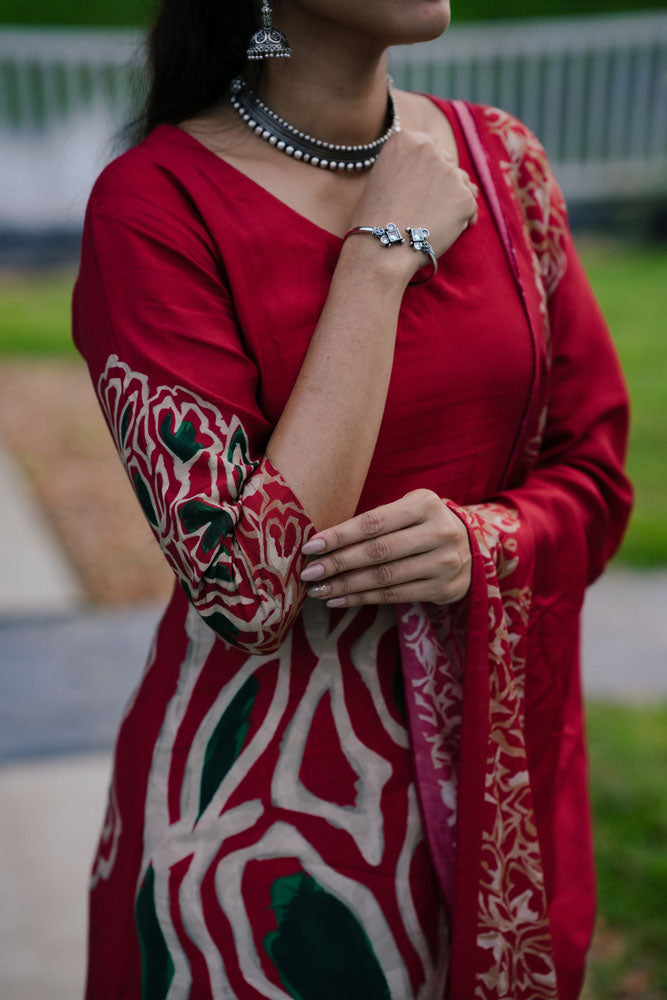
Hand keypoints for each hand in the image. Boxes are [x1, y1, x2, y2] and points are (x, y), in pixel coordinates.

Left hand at [299, 489, 470, 607]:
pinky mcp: (444, 588)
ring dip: (346, 585)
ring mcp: (445, 562)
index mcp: (425, 504)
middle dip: (338, 563)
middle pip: (378, 551)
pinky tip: (339, 600)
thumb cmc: (421, 524)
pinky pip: (395, 595)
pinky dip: (362, 599)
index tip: (310, 546)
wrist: (469, 546)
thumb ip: (376, 521)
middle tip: (309, 572)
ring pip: (385, 577)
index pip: (374, 522)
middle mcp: (439, 532)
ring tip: (318, 590)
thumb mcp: (407, 509)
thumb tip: (323, 542)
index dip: (340, 536)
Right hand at [349, 129, 478, 279]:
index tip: (418, 188)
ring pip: (461, 182)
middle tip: (424, 209)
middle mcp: (429, 149)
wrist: (382, 248)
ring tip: (432, 222)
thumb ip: (410, 166)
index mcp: (404, 140)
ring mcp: (449, 172)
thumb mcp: (384, 177)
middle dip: (441, 183)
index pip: (429, 147)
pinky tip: (446, 231)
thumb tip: (445, 169)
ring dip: (453, 199)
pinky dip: (462, 218)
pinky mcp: (464, 197)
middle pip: (447, 162)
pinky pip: (469, 205)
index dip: (425, 170)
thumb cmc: (376, 219)